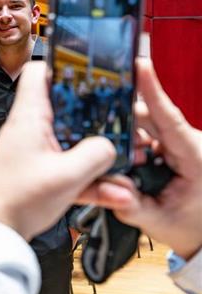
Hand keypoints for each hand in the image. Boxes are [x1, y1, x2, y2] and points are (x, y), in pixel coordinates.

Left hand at [0, 61, 115, 240]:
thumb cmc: (12, 200)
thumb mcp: (66, 176)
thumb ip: (96, 155)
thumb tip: (110, 148)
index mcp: (29, 118)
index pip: (38, 73)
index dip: (62, 66)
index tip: (90, 73)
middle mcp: (27, 130)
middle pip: (65, 110)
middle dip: (94, 118)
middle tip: (118, 123)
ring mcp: (31, 153)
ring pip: (70, 143)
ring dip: (95, 156)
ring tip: (120, 168)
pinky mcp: (35, 175)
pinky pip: (67, 169)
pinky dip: (87, 180)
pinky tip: (112, 194)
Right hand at [84, 58, 201, 259]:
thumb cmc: (190, 227)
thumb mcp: (158, 221)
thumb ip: (129, 204)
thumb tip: (104, 183)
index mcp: (195, 157)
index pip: (170, 118)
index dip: (153, 89)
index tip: (140, 65)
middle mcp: (186, 144)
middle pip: (147, 118)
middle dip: (121, 123)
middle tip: (100, 136)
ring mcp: (175, 145)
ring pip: (139, 127)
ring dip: (122, 140)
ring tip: (119, 165)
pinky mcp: (165, 148)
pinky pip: (139, 138)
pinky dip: (125, 146)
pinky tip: (121, 162)